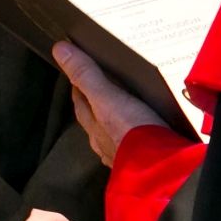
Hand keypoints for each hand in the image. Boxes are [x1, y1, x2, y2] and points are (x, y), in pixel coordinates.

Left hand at [54, 42, 164, 165]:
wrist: (163, 171)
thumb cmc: (132, 133)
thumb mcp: (108, 99)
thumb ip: (86, 75)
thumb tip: (58, 49)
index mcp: (94, 127)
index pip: (81, 104)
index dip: (80, 87)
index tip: (82, 74)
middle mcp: (105, 143)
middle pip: (96, 120)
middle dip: (99, 105)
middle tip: (107, 87)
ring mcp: (124, 156)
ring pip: (115, 135)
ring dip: (119, 122)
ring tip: (130, 108)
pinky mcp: (145, 163)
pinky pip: (137, 145)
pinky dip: (139, 136)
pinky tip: (149, 133)